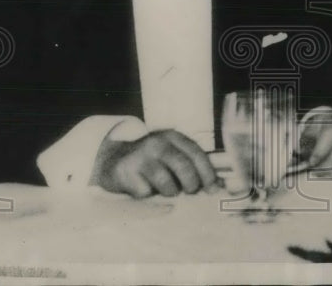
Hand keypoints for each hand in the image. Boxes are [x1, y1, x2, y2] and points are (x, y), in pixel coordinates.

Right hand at [91, 129, 221, 197]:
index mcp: (172, 136)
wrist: (113, 160)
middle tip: (190, 191)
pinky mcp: (125, 171)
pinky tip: (143, 187)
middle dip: (192, 184)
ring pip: (165, 182)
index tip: (212, 188)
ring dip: (170, 191)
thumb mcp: (171, 154)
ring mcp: (140, 156)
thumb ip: (191, 165)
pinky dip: (148, 195)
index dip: (207, 172)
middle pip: (183, 166)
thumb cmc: (151, 162)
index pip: (196, 153)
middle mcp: (156, 142)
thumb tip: (218, 185)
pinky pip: (145, 192)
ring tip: (166, 189)